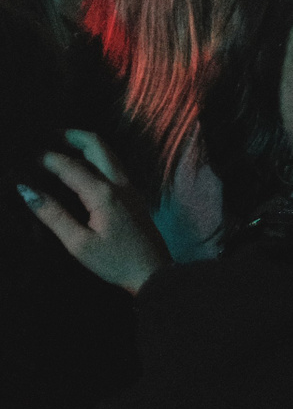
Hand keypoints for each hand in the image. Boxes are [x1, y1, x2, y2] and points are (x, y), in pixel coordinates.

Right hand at [18, 130, 171, 293]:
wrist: (154, 273)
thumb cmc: (114, 261)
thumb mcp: (78, 243)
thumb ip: (53, 215)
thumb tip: (26, 190)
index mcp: (104, 193)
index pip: (69, 165)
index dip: (44, 157)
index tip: (22, 152)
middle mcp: (120, 182)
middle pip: (96, 145)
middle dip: (69, 135)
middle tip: (43, 135)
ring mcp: (130, 186)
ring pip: (107, 153)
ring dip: (83, 144)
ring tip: (58, 143)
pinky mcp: (133, 194)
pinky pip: (113, 165)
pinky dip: (94, 156)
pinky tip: (80, 165)